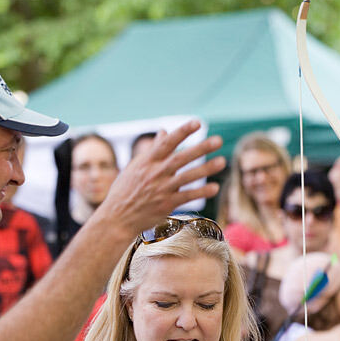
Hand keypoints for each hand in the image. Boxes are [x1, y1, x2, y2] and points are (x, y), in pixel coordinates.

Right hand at [99, 120, 225, 233]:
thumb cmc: (125, 190)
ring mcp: (161, 189)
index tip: (197, 123)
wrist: (117, 217)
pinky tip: (215, 187)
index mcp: (147, 161)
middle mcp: (155, 173)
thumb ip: (153, 150)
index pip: (167, 143)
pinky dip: (201, 192)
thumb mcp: (135, 167)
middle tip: (218, 140)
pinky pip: (187, 196)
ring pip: (187, 176)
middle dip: (200, 148)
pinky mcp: (166, 204)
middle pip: (181, 158)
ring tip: (222, 162)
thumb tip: (164, 131)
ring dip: (206, 169)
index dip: (182, 132)